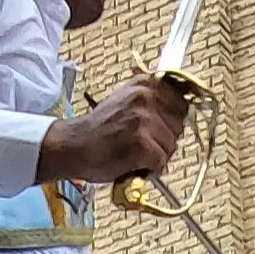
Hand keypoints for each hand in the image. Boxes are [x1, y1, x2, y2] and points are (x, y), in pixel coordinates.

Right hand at [36, 75, 188, 185]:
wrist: (73, 146)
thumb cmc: (97, 130)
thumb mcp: (125, 101)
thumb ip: (150, 102)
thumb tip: (178, 111)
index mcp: (144, 84)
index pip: (181, 102)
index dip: (172, 121)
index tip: (160, 129)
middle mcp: (145, 97)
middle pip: (179, 126)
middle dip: (165, 141)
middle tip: (142, 145)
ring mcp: (143, 119)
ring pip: (171, 146)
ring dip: (157, 157)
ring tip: (135, 155)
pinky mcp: (141, 142)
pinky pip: (160, 162)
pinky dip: (150, 170)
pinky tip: (134, 165)